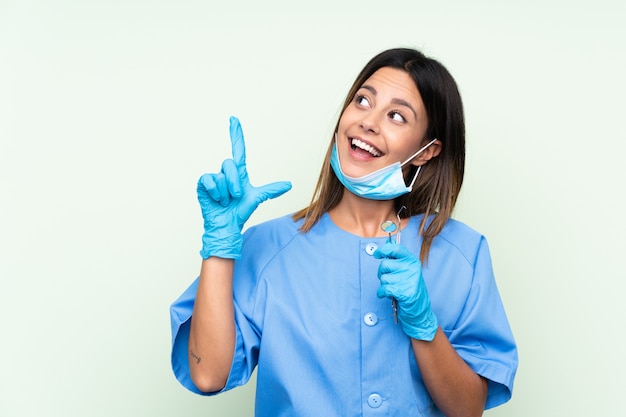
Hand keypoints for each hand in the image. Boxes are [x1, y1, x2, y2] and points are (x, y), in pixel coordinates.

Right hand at [197, 116, 291, 258]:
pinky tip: (216, 200)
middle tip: (236, 196)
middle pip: (229, 164)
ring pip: (220, 176)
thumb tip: (289, 185)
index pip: (238, 148)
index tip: (234, 119)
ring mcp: (214, 178)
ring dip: (225, 192)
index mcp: (239, 172)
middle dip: (234, 183)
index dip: (236, 134)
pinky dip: (215, 192)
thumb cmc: (240, 211)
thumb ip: (271, 190)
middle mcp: (226, 172)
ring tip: (225, 201)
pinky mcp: (203, 184)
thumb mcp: (257, 198)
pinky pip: (209, 180)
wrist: (228, 224)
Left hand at [374, 243, 437, 340]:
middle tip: (388, 279)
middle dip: (381, 273)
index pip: (396, 249)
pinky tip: (387, 295)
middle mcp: (412, 268)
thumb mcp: (406, 270)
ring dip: (383, 285)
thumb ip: (397, 258)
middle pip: (384, 264)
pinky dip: (382, 293)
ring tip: (392, 289)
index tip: (377, 254)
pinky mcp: (405, 292)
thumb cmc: (410, 289)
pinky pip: (384, 288)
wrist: (419, 311)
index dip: (383, 250)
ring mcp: (409, 280)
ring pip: (383, 278)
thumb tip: (387, 244)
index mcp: (412, 261)